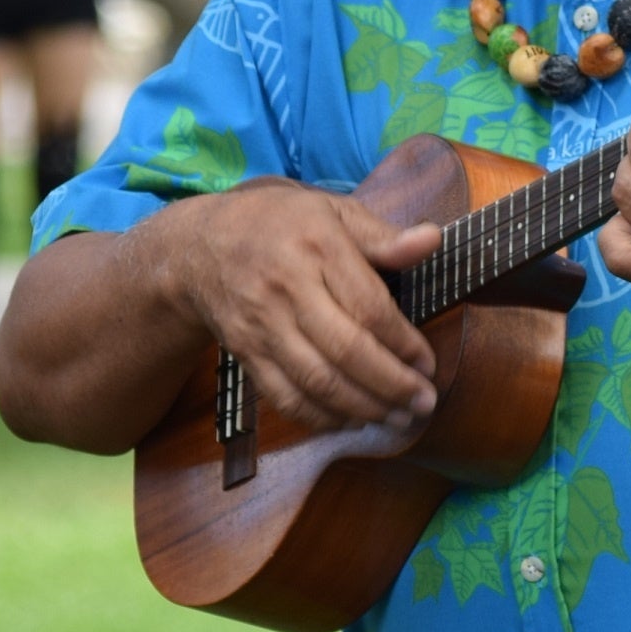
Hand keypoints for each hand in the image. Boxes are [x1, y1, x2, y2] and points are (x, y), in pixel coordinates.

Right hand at [152, 181, 441, 431]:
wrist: (199, 248)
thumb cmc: (279, 225)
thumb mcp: (330, 211)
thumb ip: (381, 234)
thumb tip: (431, 240)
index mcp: (316, 247)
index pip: (368, 306)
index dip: (403, 343)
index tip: (427, 364)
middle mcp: (286, 288)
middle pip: (345, 350)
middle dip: (391, 384)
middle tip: (423, 402)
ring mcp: (261, 325)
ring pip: (316, 380)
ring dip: (363, 408)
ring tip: (397, 418)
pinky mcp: (245, 353)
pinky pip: (285, 397)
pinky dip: (321, 417)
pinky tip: (352, 420)